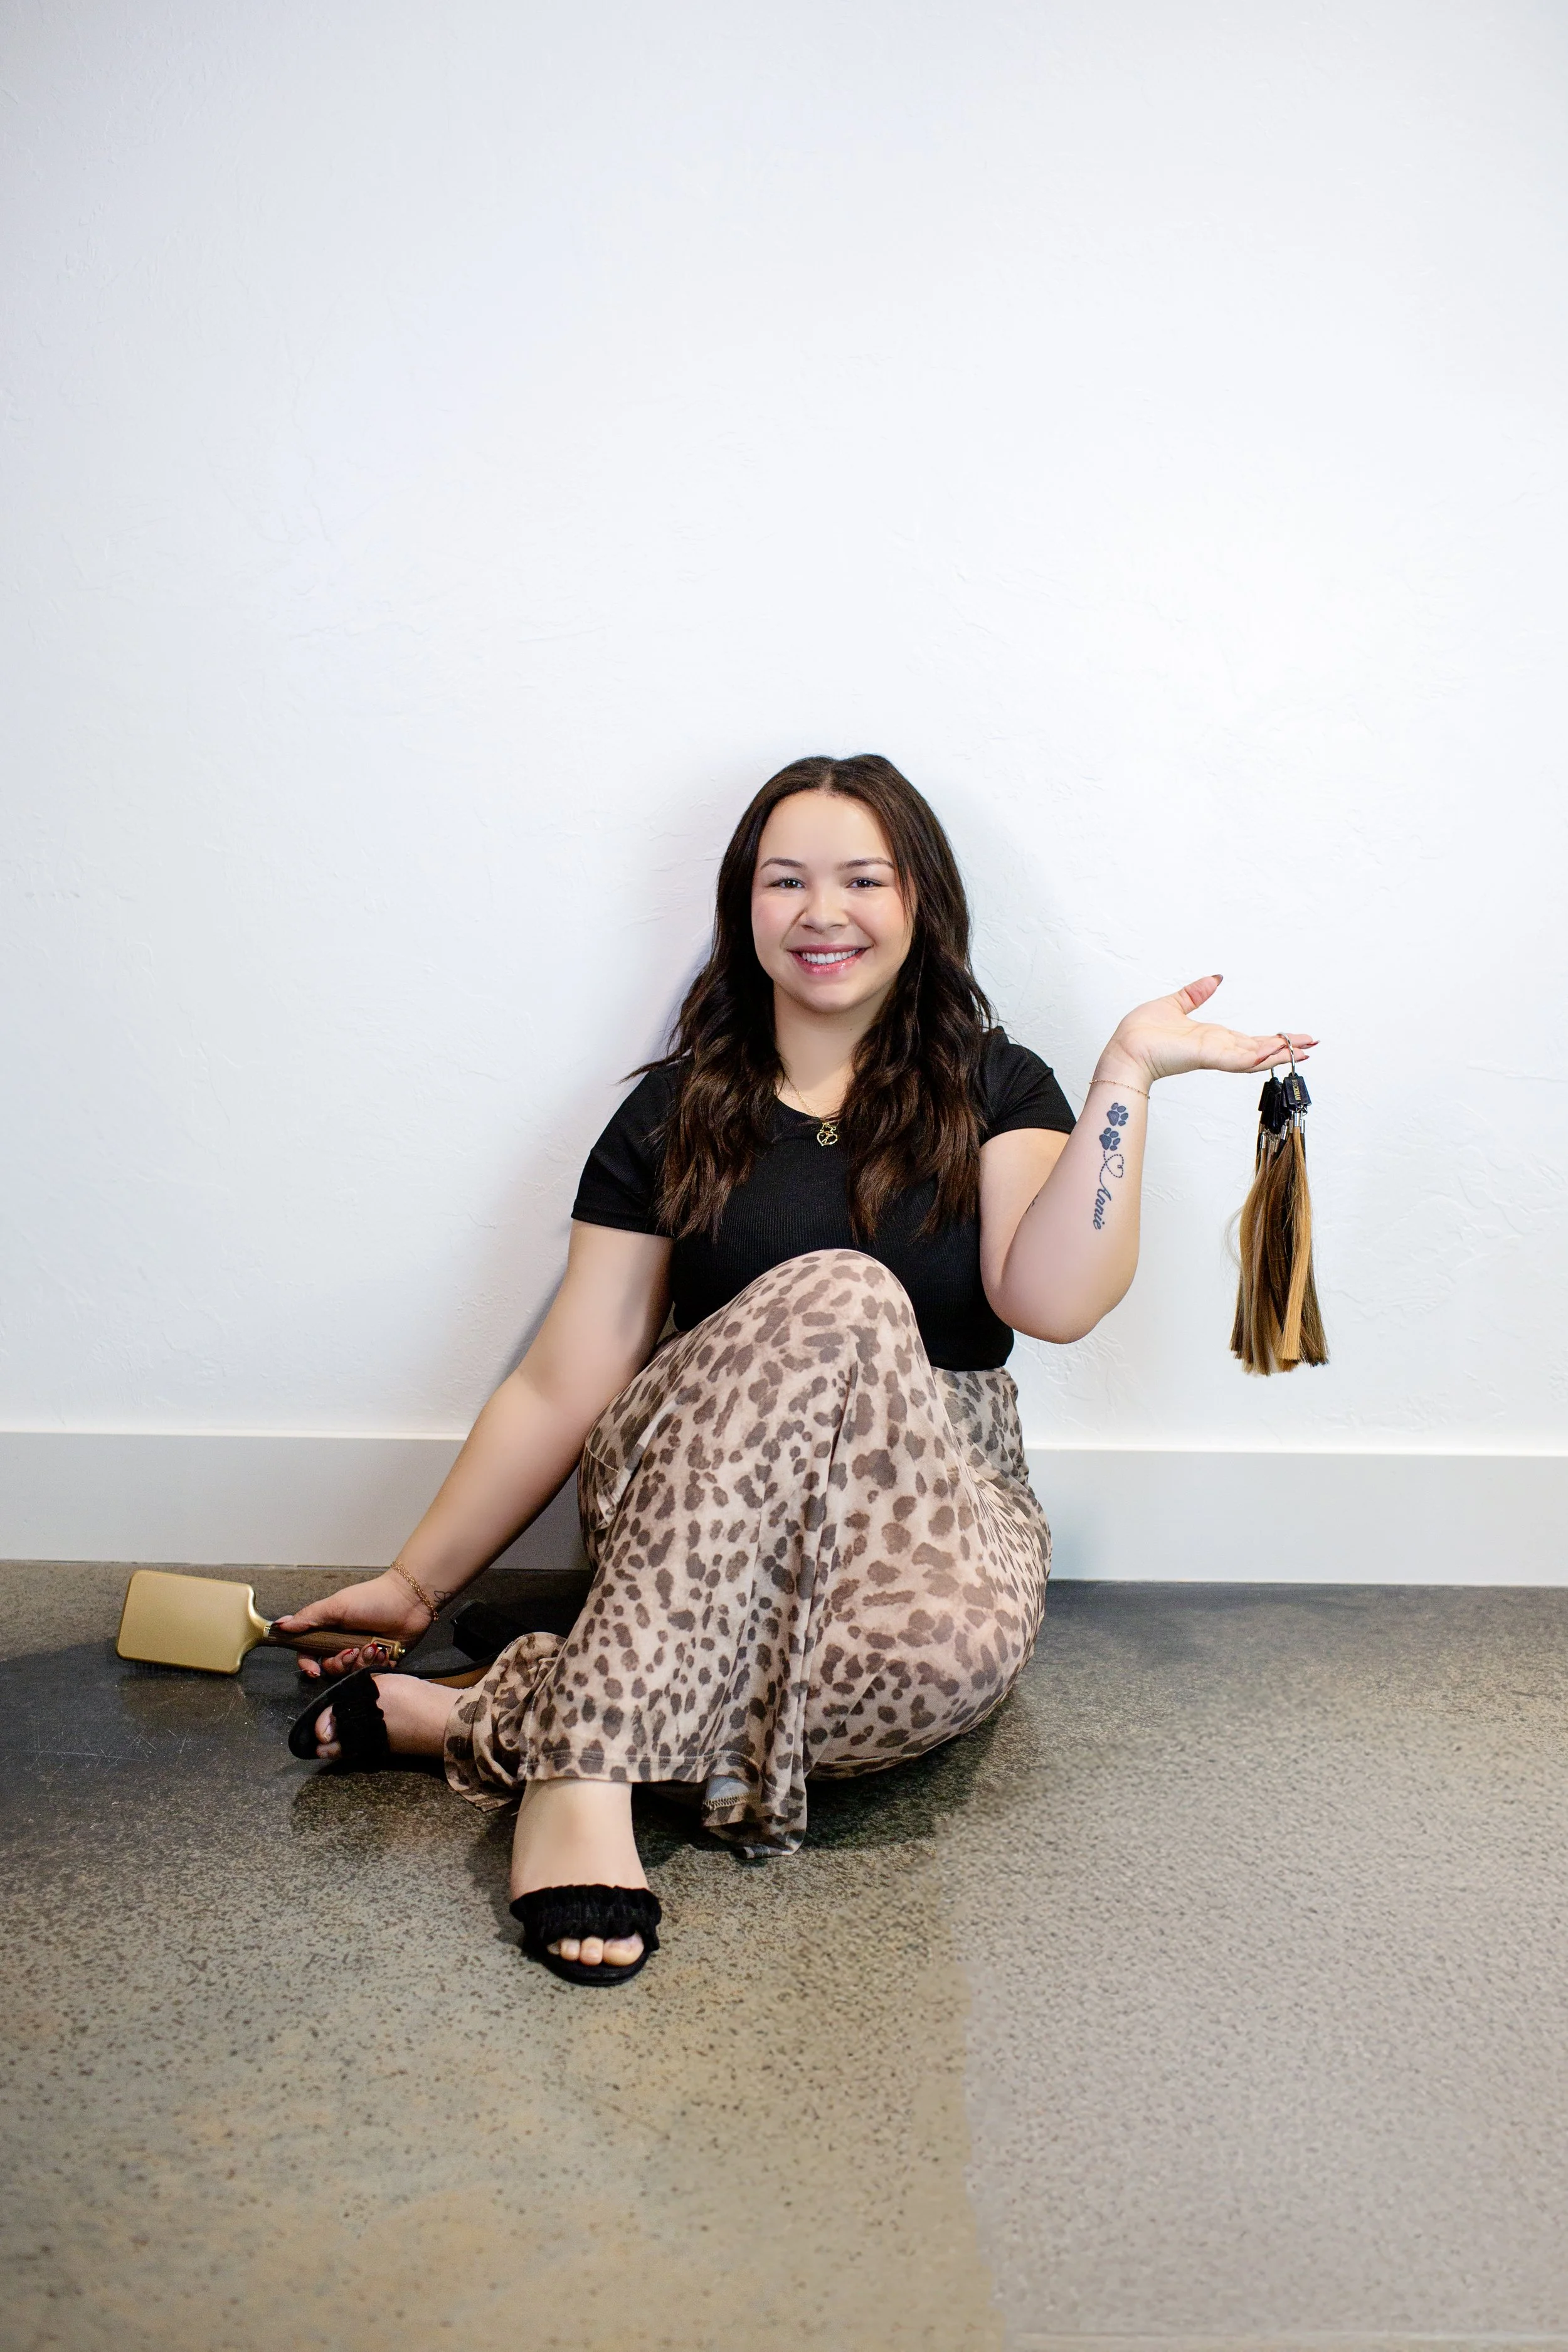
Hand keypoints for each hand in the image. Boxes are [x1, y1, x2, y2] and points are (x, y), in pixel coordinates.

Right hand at [273, 1570, 431, 1680]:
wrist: (409, 1601)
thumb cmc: (372, 1599)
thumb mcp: (337, 1606)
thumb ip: (309, 1617)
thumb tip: (280, 1626)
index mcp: (329, 1630)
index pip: (308, 1653)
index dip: (307, 1664)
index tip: (312, 1670)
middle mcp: (342, 1644)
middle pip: (329, 1668)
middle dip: (339, 1663)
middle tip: (351, 1651)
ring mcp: (361, 1654)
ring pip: (349, 1674)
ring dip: (360, 1662)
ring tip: (372, 1647)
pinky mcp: (380, 1661)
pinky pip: (371, 1675)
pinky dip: (376, 1664)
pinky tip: (384, 1651)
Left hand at [1097, 975, 1316, 1088]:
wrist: (1125, 1048)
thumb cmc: (1141, 1032)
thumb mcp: (1175, 1004)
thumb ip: (1197, 993)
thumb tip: (1215, 978)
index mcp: (1211, 1037)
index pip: (1248, 1039)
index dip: (1271, 1038)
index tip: (1292, 1036)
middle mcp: (1217, 1048)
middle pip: (1259, 1049)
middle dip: (1286, 1047)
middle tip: (1313, 1045)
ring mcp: (1213, 1054)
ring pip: (1255, 1056)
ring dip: (1280, 1052)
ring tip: (1306, 1050)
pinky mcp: (1206, 1056)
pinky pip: (1238, 1059)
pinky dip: (1258, 1056)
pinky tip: (1277, 1051)